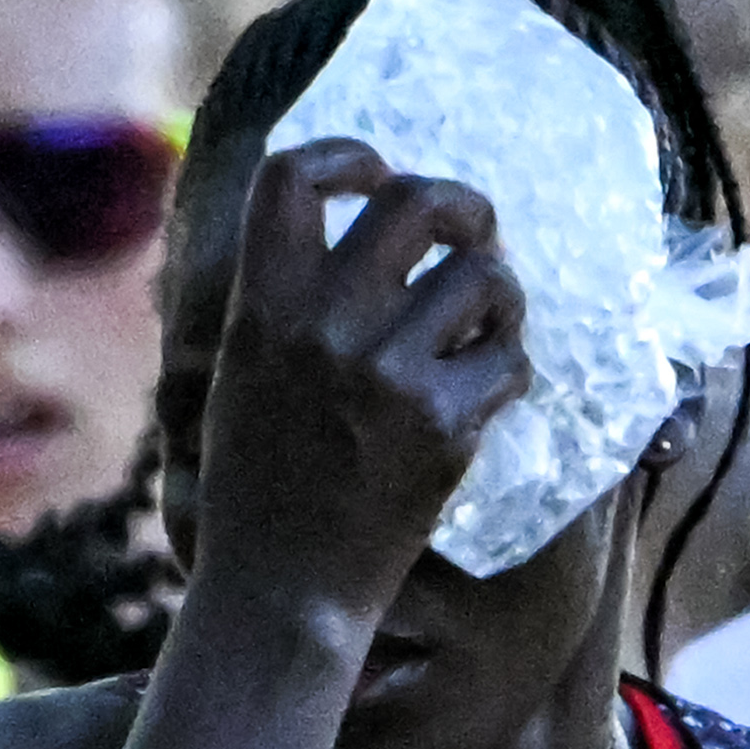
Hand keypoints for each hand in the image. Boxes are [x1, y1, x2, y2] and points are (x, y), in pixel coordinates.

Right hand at [189, 138, 530, 640]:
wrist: (281, 591)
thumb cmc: (256, 487)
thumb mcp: (240, 377)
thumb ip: (277, 301)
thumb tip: (328, 225)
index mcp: (262, 310)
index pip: (295, 176)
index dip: (348, 157)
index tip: (373, 176)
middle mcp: (326, 329)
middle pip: (417, 201)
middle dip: (461, 207)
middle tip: (470, 234)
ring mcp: (389, 376)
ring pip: (484, 276)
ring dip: (497, 292)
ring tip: (483, 324)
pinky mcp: (445, 425)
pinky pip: (509, 357)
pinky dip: (508, 367)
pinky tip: (487, 390)